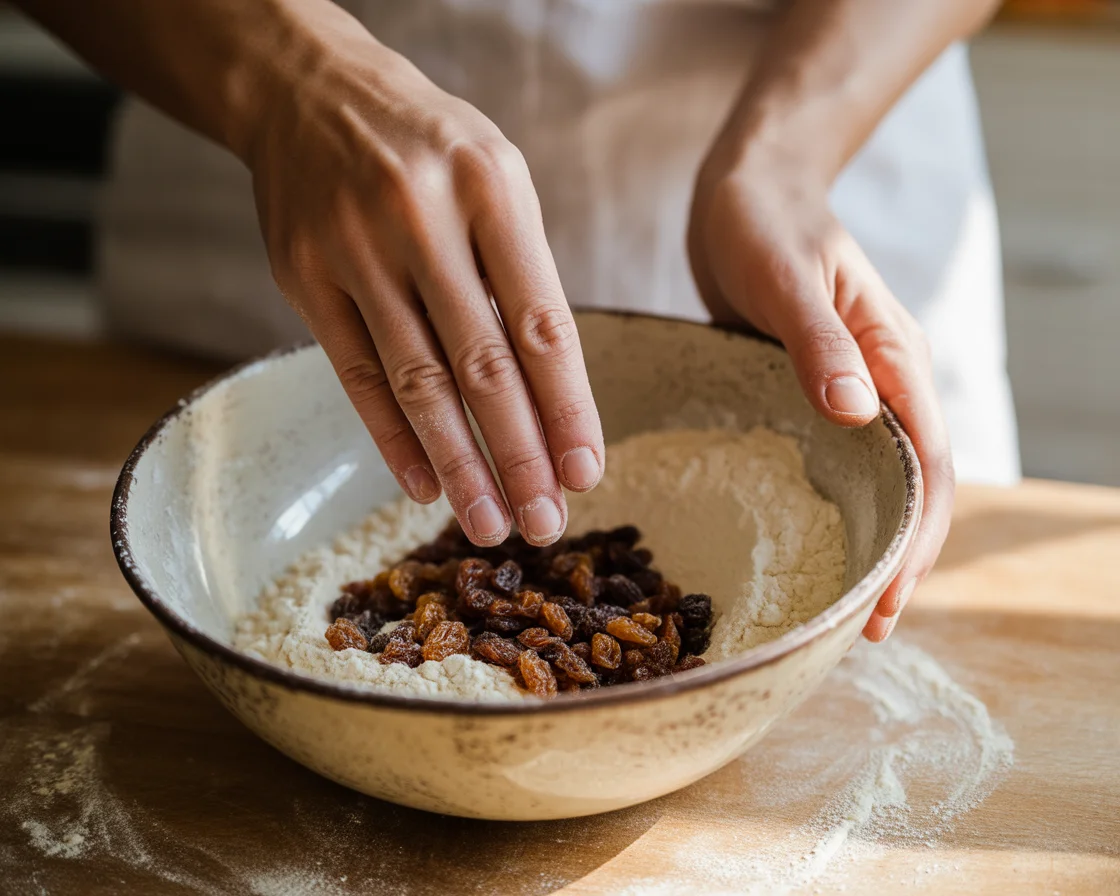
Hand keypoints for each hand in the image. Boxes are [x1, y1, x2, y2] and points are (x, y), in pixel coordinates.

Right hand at [246, 14, 602, 546]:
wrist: (309, 92)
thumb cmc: (429, 147)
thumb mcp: (497, 179)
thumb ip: (525, 275)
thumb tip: (555, 397)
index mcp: (491, 189)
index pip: (541, 323)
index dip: (567, 407)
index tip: (586, 472)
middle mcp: (422, 219)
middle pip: (481, 365)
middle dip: (518, 454)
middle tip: (544, 523)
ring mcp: (355, 250)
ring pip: (416, 381)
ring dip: (458, 464)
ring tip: (489, 524)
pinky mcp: (304, 278)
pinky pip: (355, 374)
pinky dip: (391, 437)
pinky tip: (424, 485)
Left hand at [688, 147, 954, 639]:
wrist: (747, 187)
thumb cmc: (765, 220)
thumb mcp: (786, 277)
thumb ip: (820, 342)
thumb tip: (860, 414)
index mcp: (894, 356)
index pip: (924, 465)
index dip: (914, 538)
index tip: (888, 601)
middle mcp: (884, 379)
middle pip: (911, 486)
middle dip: (899, 558)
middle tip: (867, 630)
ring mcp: (852, 388)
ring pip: (878, 480)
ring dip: (870, 541)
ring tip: (844, 604)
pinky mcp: (814, 390)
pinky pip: (836, 460)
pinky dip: (835, 507)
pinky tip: (811, 540)